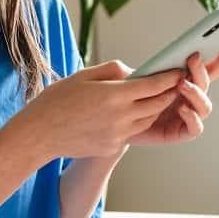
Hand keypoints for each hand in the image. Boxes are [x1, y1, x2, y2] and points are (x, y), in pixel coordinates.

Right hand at [14, 60, 184, 161]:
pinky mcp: (112, 146)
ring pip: (148, 120)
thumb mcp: (83, 76)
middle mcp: (120, 117)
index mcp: (114, 95)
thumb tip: (134, 71)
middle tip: (175, 84)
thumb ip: (112, 71)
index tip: (179, 71)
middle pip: (157, 104)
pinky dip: (138, 121)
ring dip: (154, 108)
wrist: (39, 134)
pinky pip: (133, 132)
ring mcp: (118, 135)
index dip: (170, 78)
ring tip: (155, 98)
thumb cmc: (56, 101)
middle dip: (168, 93)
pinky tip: (132, 113)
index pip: (154, 85)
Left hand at [127, 42, 218, 146]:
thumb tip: (164, 60)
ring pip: (204, 105)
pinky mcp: (181, 132)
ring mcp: (188, 115)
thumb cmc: (128, 99)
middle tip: (192, 57)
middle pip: (207, 82)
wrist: (115, 125)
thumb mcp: (136, 77)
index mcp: (184, 80)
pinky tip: (182, 108)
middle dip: (203, 69)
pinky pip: (196, 127)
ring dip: (196, 92)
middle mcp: (190, 97)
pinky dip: (192, 117)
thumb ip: (152, 68)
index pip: (208, 67)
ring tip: (182, 84)